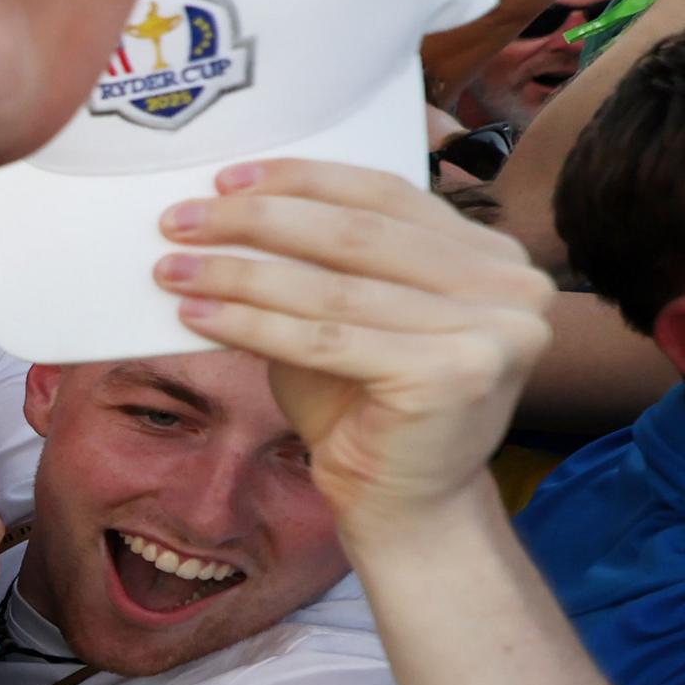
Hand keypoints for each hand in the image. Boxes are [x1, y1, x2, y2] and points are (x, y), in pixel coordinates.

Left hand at [156, 160, 555, 533]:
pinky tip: (197, 316)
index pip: (387, 195)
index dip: (302, 180)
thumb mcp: (343, 318)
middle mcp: (512, 286)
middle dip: (258, 221)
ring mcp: (496, 331)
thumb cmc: (365, 408)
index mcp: (492, 258)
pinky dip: (253, 324)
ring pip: (336, 288)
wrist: (404, 506)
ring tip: (172, 269)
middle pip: (359, 234)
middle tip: (179, 219)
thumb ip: (317, 263)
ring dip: (240, 274)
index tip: (225, 179)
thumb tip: (224, 207)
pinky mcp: (457, 375)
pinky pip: (329, 340)